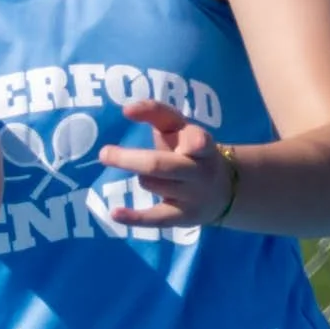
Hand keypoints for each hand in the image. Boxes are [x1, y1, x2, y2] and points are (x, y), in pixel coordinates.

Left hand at [99, 100, 234, 227]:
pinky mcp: (182, 218)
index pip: (190, 135)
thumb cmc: (191, 154)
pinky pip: (155, 219)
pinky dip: (134, 217)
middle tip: (104, 153)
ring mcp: (192, 196)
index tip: (131, 114)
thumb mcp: (181, 130)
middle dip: (130, 159)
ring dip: (142, 177)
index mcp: (201, 143)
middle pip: (160, 165)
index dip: (173, 132)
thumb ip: (157, 113)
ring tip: (153, 177)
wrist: (224, 192)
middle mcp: (199, 170)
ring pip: (151, 183)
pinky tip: (115, 213)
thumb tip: (128, 109)